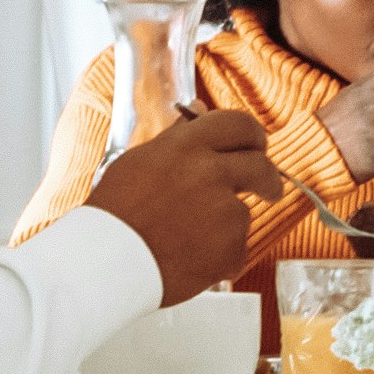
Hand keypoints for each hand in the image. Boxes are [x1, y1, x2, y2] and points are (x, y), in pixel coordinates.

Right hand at [85, 110, 283, 289]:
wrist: (105, 265)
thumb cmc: (114, 215)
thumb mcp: (140, 162)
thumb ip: (178, 137)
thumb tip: (200, 108)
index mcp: (186, 146)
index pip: (238, 124)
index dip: (252, 136)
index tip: (257, 148)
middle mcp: (210, 172)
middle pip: (261, 166)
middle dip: (268, 179)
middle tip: (267, 190)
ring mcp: (225, 212)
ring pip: (243, 213)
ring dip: (226, 226)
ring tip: (186, 241)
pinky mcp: (232, 249)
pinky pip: (236, 250)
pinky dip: (220, 259)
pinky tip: (187, 260)